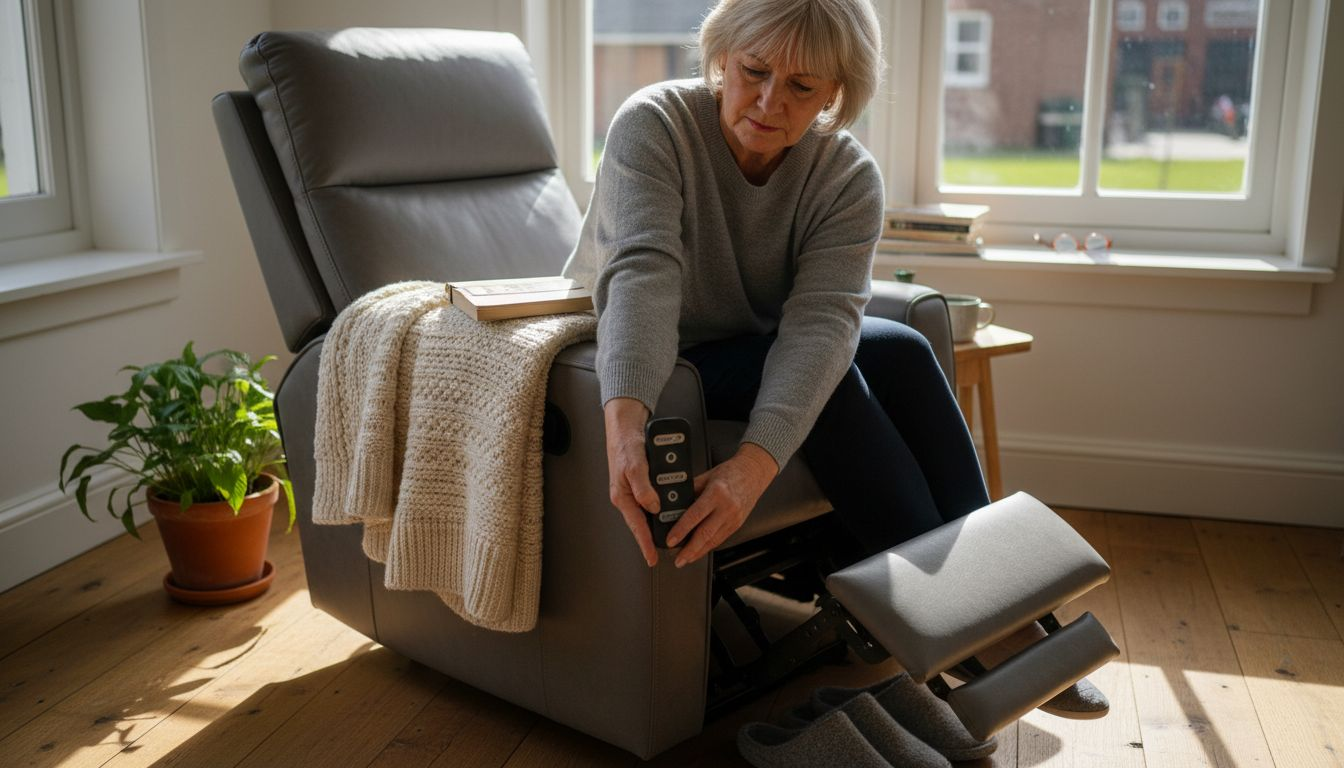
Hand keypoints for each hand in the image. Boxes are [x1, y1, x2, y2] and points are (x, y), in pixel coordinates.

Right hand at [604, 397, 658, 566]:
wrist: (625, 426)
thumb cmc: (625, 443)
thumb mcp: (636, 465)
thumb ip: (644, 488)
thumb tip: (653, 507)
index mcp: (622, 496)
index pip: (636, 526)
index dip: (645, 544)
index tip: (652, 558)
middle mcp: (627, 496)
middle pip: (642, 523)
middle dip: (654, 535)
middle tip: (668, 546)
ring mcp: (633, 490)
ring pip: (648, 512)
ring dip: (659, 520)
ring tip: (671, 531)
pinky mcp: (640, 483)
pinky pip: (651, 500)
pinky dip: (660, 506)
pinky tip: (669, 508)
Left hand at [667, 442, 777, 567]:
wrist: (753, 472)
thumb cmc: (729, 472)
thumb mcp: (706, 476)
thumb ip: (690, 491)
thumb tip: (672, 506)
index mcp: (717, 493)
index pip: (695, 516)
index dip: (681, 530)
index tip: (671, 540)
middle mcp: (727, 507)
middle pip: (706, 534)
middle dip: (690, 550)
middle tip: (678, 560)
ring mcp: (734, 518)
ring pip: (714, 540)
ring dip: (698, 552)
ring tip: (685, 559)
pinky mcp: (738, 524)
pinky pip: (721, 538)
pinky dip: (708, 547)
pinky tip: (699, 551)